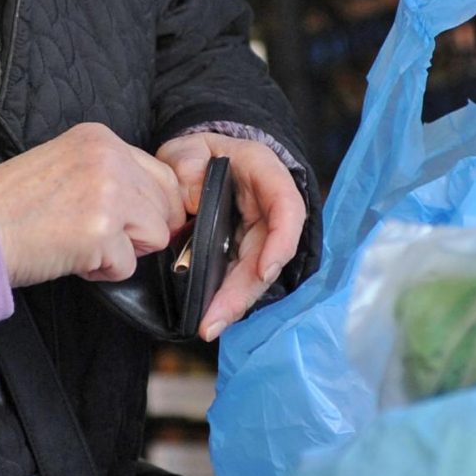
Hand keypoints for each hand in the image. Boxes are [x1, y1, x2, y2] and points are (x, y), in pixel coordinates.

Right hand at [0, 123, 185, 289]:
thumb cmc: (13, 205)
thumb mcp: (67, 165)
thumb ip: (112, 174)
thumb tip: (158, 205)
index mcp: (101, 138)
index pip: (164, 175)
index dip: (153, 207)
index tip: (130, 222)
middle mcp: (109, 158)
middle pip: (165, 205)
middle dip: (139, 230)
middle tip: (97, 236)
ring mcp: (108, 193)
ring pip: (155, 235)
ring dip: (123, 250)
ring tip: (82, 244)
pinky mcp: (102, 231)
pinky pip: (128, 265)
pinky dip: (102, 271)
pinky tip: (71, 256)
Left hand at [156, 132, 306, 340]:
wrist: (197, 160)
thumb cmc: (198, 152)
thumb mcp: (189, 148)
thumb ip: (188, 167)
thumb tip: (193, 204)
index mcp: (265, 173)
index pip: (287, 208)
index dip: (280, 242)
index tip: (265, 270)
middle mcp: (269, 207)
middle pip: (269, 253)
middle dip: (244, 290)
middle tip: (214, 319)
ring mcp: (259, 232)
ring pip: (255, 273)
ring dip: (234, 302)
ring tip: (208, 326)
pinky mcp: (244, 251)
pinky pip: (239, 276)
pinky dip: (226, 298)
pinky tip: (209, 319)